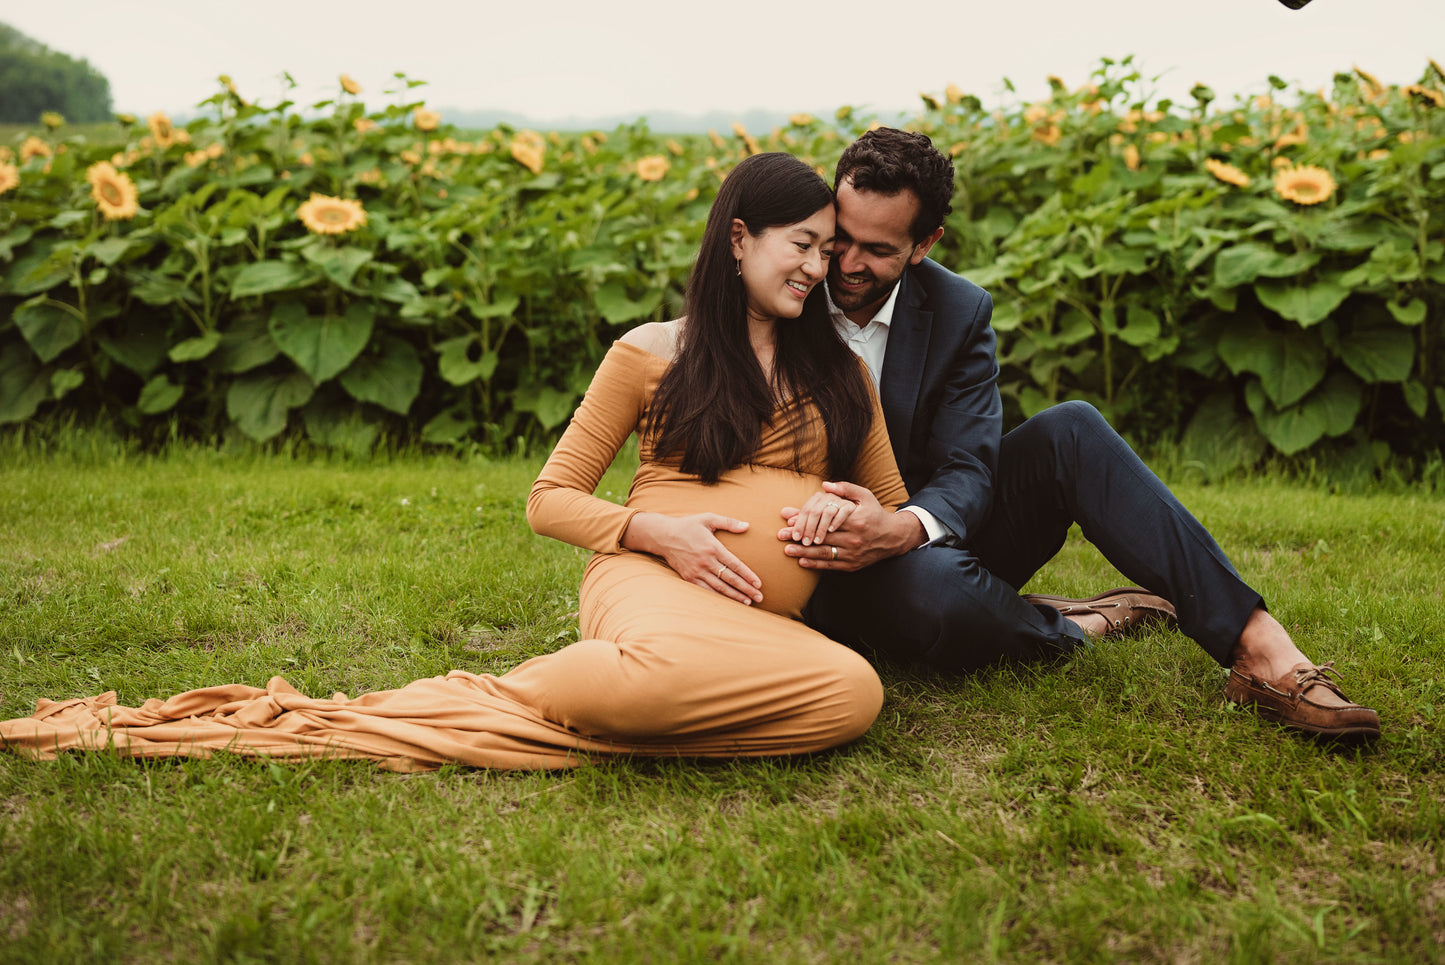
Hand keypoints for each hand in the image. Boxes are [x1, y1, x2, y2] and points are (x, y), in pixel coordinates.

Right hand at [621, 511, 763, 604]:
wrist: (663, 536)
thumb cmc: (688, 525)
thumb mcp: (708, 518)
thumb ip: (728, 522)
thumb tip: (747, 525)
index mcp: (713, 547)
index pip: (735, 564)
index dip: (748, 575)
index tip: (758, 584)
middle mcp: (705, 561)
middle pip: (730, 578)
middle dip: (745, 589)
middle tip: (759, 597)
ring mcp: (696, 571)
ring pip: (719, 587)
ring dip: (734, 596)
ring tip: (748, 602)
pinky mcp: (689, 577)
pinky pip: (706, 590)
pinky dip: (718, 597)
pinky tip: (728, 602)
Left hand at [777, 481, 923, 571]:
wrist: (892, 537)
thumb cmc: (875, 513)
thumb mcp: (865, 496)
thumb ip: (846, 489)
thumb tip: (825, 485)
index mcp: (856, 521)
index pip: (825, 521)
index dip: (806, 521)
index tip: (789, 520)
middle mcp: (854, 539)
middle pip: (821, 538)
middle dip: (799, 538)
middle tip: (781, 536)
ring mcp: (853, 554)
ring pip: (824, 553)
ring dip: (804, 553)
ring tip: (787, 550)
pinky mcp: (852, 565)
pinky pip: (830, 565)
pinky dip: (815, 565)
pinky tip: (802, 562)